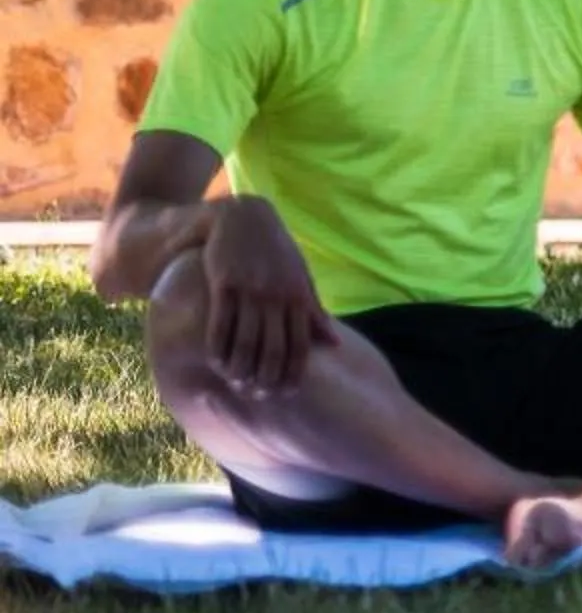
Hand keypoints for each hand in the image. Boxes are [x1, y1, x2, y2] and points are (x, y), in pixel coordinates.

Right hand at [199, 198, 334, 397]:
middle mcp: (278, 298)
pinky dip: (218, 346)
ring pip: (246, 340)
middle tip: (257, 395)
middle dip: (266, 377)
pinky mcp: (224, 283)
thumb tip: (334, 344)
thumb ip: (314, 312)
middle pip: (273, 348)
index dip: (293, 372)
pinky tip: (214, 361)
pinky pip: (220, 322)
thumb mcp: (301, 279)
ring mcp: (251, 291)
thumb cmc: (277, 253)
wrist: (245, 217)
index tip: (286, 394)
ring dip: (240, 367)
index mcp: (299, 298)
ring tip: (235, 382)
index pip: (301, 345)